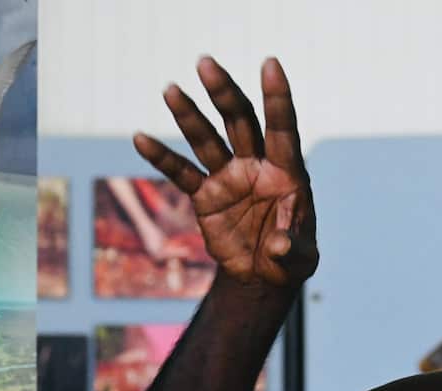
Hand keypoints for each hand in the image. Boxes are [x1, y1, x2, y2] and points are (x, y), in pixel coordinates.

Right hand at [134, 56, 317, 288]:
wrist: (263, 275)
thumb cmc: (291, 262)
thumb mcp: (300, 260)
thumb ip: (294, 249)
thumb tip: (280, 245)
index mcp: (287, 173)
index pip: (282, 129)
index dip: (277, 98)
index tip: (270, 63)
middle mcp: (257, 166)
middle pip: (240, 121)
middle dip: (224, 93)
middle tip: (205, 63)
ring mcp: (229, 177)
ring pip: (207, 140)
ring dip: (190, 115)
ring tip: (171, 89)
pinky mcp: (206, 195)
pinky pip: (181, 172)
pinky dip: (162, 157)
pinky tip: (141, 138)